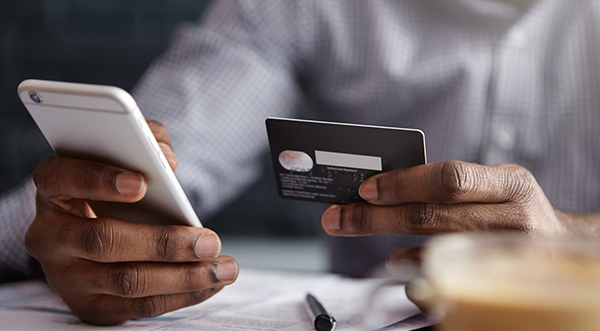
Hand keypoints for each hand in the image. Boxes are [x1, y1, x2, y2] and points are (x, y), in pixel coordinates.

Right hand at [25, 121, 237, 324]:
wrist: (93, 241)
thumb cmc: (115, 189)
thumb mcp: (123, 158)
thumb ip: (146, 141)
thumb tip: (167, 161)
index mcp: (52, 190)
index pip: (61, 178)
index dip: (98, 179)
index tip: (143, 183)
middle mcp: (49, 236)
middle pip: (104, 241)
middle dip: (163, 243)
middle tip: (210, 241)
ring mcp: (66, 277)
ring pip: (127, 281)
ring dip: (184, 277)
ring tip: (224, 267)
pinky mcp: (90, 306)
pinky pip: (139, 307)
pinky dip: (182, 296)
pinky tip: (211, 282)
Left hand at [321, 160, 571, 264]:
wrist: (562, 249)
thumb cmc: (514, 211)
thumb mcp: (496, 186)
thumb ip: (452, 185)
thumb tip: (382, 187)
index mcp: (511, 183)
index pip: (449, 178)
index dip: (402, 183)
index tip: (365, 188)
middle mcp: (514, 219)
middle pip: (432, 216)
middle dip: (375, 217)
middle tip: (339, 217)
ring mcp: (508, 257)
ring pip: (434, 252)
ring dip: (388, 245)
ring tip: (358, 231)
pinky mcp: (500, 288)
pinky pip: (446, 285)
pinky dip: (415, 274)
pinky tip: (401, 266)